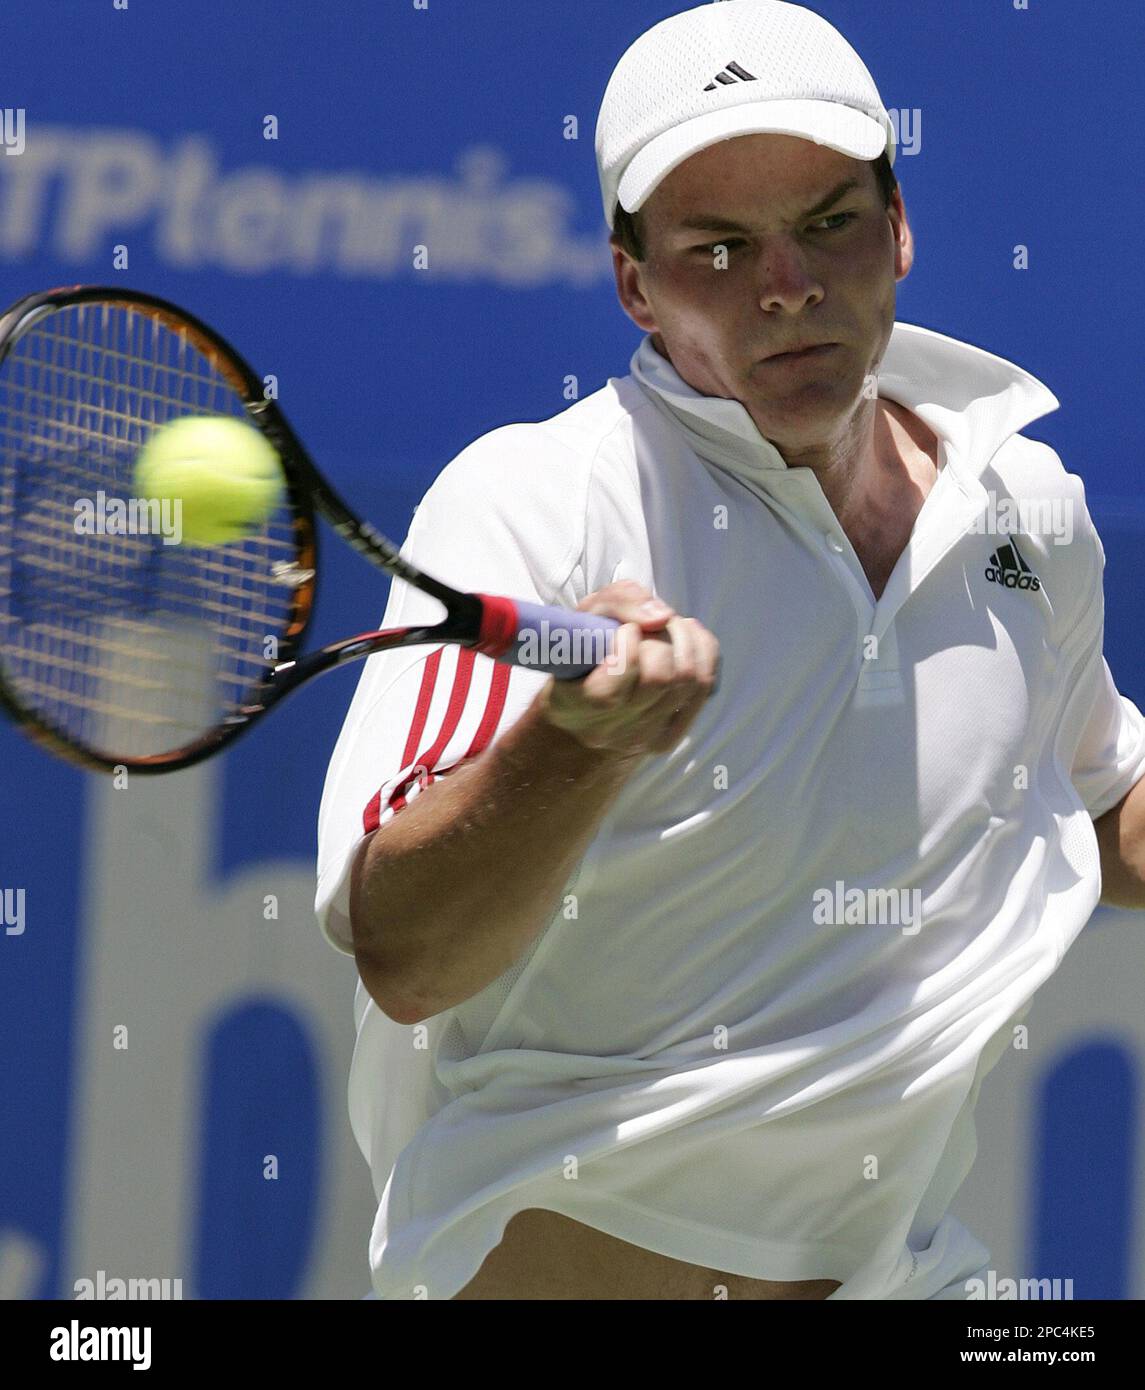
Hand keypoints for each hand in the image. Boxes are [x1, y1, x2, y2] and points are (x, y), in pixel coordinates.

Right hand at [536, 580, 718, 757]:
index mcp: (575, 705)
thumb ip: (619, 603)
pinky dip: (703, 653)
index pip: (610, 690)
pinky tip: (687, 639)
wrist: (587, 701)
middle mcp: (607, 731)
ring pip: (688, 682)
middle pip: (658, 679)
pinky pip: (705, 687)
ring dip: (685, 640)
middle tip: (651, 623)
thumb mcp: (588, 613)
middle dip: (661, 637)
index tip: (627, 630)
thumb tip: (662, 617)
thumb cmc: (584, 649)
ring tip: (669, 625)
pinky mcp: (669, 736)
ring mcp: (642, 739)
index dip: (627, 649)